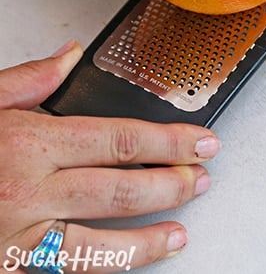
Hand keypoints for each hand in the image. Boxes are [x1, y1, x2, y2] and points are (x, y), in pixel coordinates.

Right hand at [0, 41, 221, 271]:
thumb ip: (25, 81)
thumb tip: (70, 56)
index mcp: (28, 143)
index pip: (123, 141)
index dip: (172, 142)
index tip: (203, 142)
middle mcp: (27, 193)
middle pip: (123, 190)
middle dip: (174, 185)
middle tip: (203, 180)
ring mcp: (15, 240)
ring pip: (102, 246)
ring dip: (150, 240)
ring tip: (181, 231)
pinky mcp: (6, 271)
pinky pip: (66, 273)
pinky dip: (104, 269)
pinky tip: (128, 261)